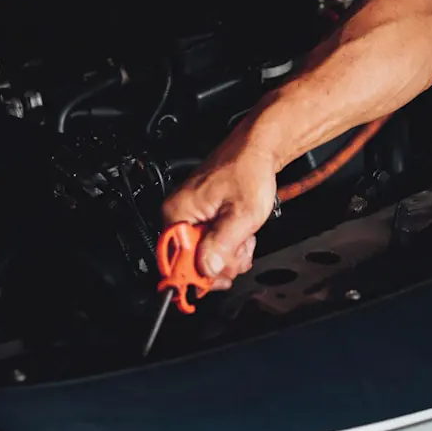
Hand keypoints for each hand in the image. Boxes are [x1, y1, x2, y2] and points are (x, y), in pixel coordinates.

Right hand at [161, 140, 277, 288]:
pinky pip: (211, 244)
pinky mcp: (203, 219)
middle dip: (221, 262)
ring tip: (243, 237)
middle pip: (191, 261)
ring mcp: (191, 218)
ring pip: (205, 255)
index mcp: (177, 213)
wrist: (257, 151)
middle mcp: (178, 215)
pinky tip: (240, 234)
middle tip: (240, 249)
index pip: (174, 259)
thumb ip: (223, 244)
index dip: (198, 274)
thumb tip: (207, 269)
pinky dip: (229, 245)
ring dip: (229, 254)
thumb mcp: (242, 214)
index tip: (217, 279)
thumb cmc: (248, 170)